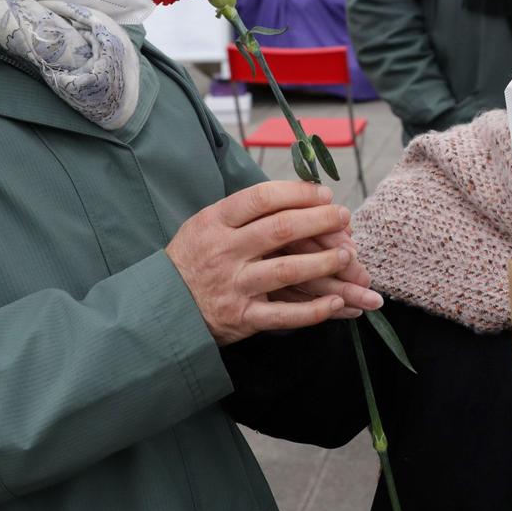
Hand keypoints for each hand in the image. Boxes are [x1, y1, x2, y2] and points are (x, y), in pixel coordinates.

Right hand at [166, 182, 381, 344]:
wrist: (164, 305)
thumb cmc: (196, 257)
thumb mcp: (208, 224)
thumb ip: (247, 213)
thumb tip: (302, 198)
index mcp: (215, 222)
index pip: (262, 198)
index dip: (299, 193)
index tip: (325, 194)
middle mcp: (224, 251)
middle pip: (281, 230)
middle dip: (320, 221)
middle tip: (344, 217)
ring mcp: (233, 285)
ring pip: (287, 270)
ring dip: (323, 262)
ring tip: (347, 255)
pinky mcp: (241, 317)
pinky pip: (284, 315)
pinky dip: (313, 310)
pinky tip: (336, 302)